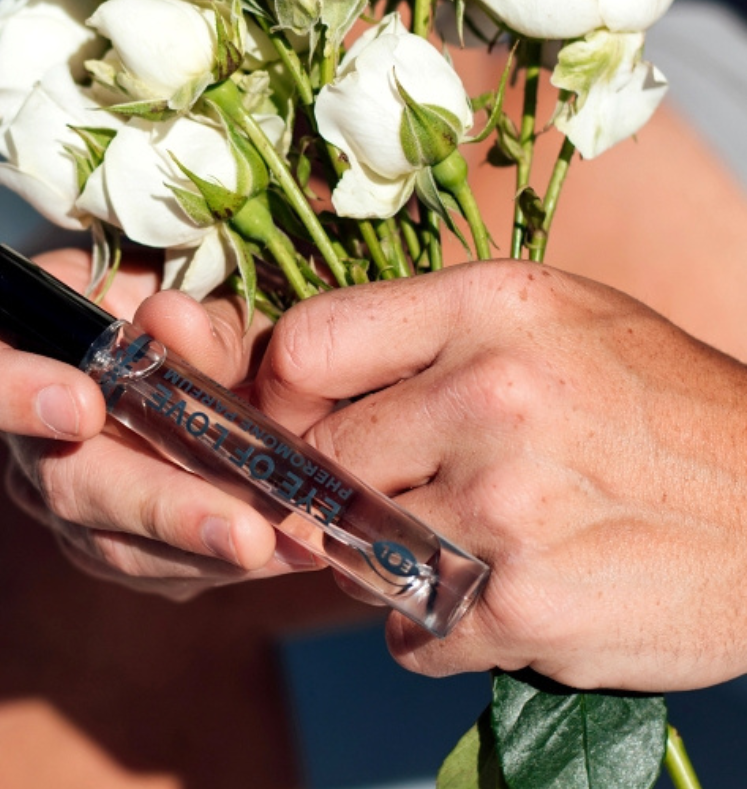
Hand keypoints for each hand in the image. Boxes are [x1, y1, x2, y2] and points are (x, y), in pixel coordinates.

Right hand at [0, 247, 320, 599]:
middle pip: (58, 478)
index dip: (4, 387)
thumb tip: (172, 324)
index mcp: (22, 333)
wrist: (211, 347)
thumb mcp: (208, 286)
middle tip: (238, 529)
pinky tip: (287, 553)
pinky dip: (220, 562)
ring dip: (196, 550)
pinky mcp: (111, 540)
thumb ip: (196, 311)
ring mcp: (64, 491)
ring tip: (281, 546)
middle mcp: (25, 425)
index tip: (83, 408)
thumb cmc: (196, 295)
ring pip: (106, 541)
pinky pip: (153, 568)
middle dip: (153, 504)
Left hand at [250, 260, 746, 690]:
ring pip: (354, 549)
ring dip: (384, 560)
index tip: (296, 423)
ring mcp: (505, 502)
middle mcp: (488, 395)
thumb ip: (427, 339)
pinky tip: (488, 598)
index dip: (282, 395)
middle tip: (388, 495)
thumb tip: (309, 379)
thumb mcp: (550, 319)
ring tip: (453, 544)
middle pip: (321, 455)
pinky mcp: (524, 603)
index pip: (307, 345)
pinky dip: (429, 627)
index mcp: (486, 308)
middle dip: (337, 486)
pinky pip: (406, 629)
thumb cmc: (654, 401)